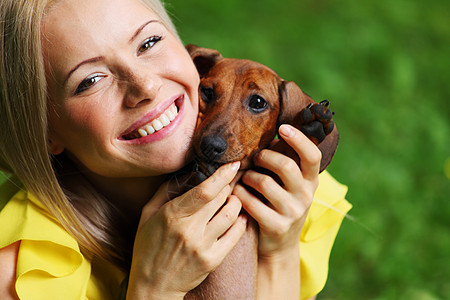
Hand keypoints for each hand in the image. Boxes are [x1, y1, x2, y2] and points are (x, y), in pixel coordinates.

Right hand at [127, 162, 246, 298]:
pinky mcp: (212, 260)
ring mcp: (202, 246)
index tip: (232, 165)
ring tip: (233, 200)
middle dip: (229, 187)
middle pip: (220, 199)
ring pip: (231, 215)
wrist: (152, 286)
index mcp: (172, 215)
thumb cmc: (148, 247)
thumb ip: (165, 191)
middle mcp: (188, 230)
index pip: (204, 190)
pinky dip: (241, 223)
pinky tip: (240, 218)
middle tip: (230, 183)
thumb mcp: (147, 215)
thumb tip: (186, 172)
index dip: (222, 175)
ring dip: (236, 203)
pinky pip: (235, 236)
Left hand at [233, 124, 320, 258]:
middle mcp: (306, 195)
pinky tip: (237, 192)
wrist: (280, 245)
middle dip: (264, 157)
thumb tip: (269, 133)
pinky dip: (240, 194)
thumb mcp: (289, 184)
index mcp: (310, 180)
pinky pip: (252, 202)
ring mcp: (293, 212)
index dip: (299, 139)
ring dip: (249, 177)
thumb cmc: (279, 203)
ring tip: (245, 178)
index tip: (282, 127)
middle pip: (285, 166)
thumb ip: (284, 162)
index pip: (313, 155)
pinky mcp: (277, 227)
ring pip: (264, 183)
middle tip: (255, 157)